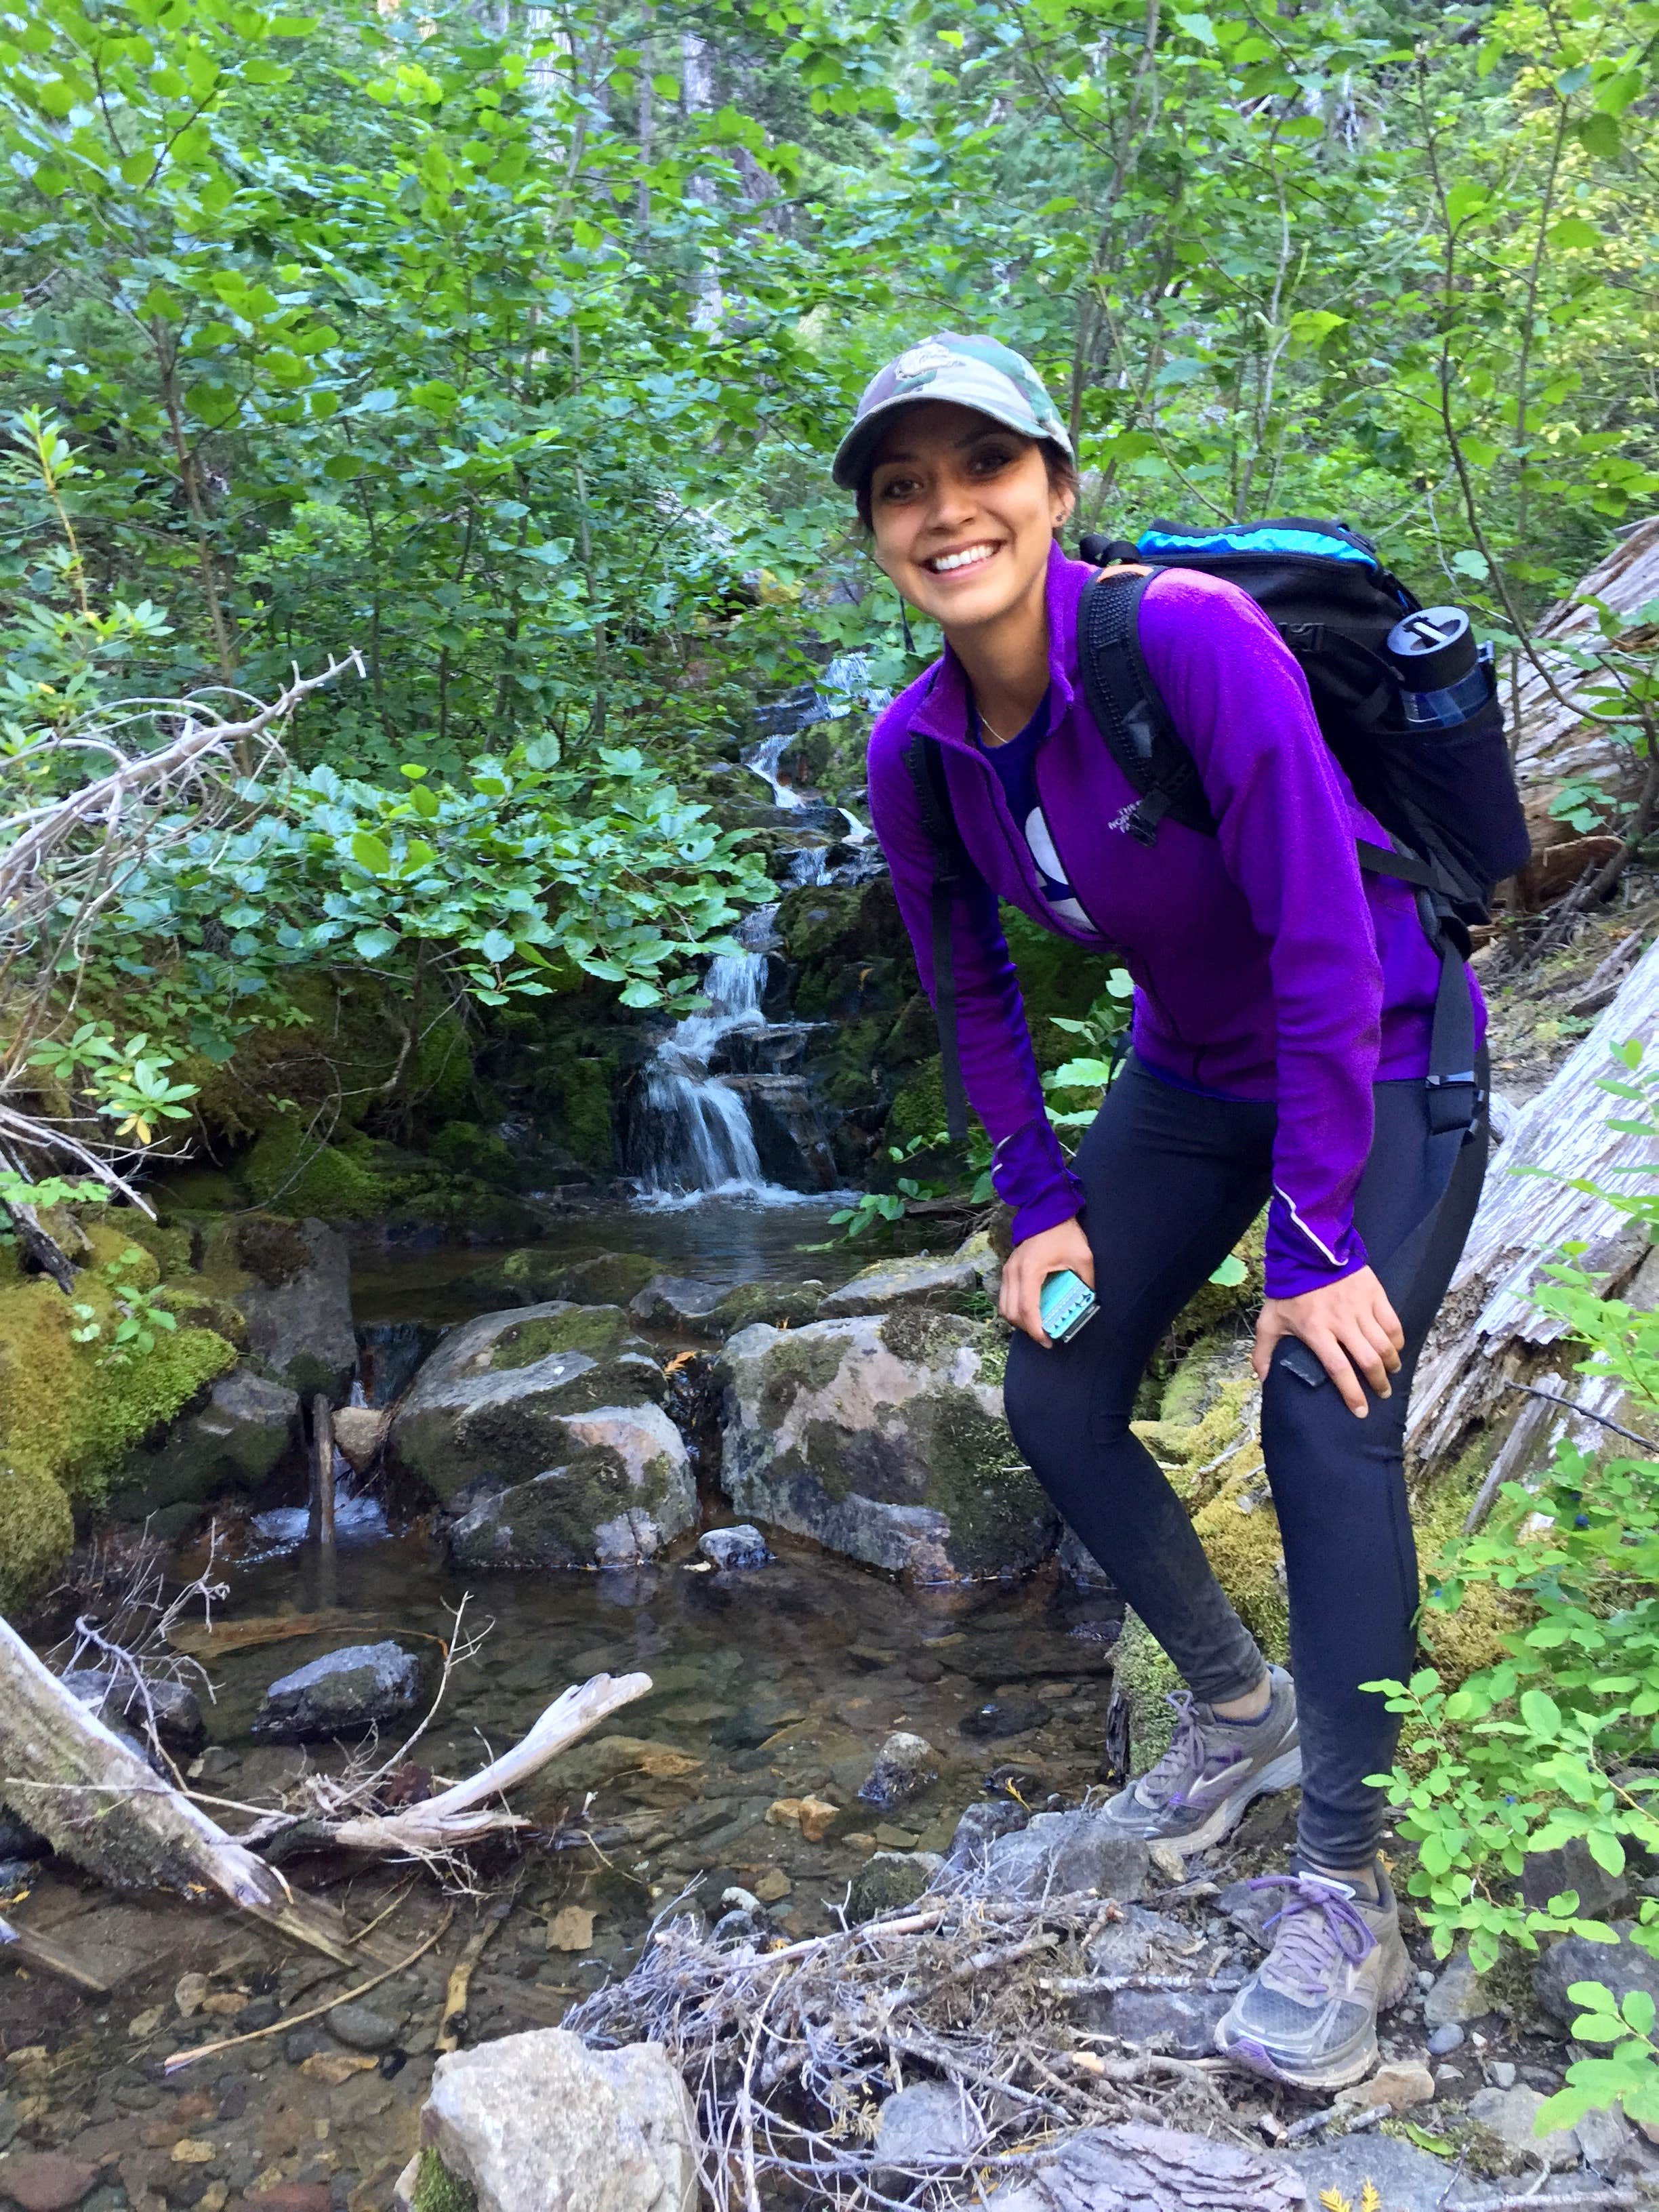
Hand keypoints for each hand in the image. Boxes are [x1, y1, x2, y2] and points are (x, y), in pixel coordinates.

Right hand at [999, 1217, 1094, 1346]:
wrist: (1046, 1211)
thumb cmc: (1064, 1233)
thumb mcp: (1082, 1257)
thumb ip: (1086, 1281)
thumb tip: (1088, 1303)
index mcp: (1030, 1271)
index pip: (1027, 1309)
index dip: (1036, 1330)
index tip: (1048, 1341)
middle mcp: (1013, 1272)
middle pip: (1012, 1313)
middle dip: (1028, 1329)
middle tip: (1046, 1337)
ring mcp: (1007, 1270)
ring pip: (1004, 1307)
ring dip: (1019, 1321)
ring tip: (1038, 1326)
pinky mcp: (1007, 1269)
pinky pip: (1005, 1297)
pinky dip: (1015, 1309)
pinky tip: (1031, 1311)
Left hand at [1252, 1264, 1403, 1417]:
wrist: (1306, 1251)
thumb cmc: (1288, 1290)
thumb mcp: (1269, 1321)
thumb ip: (1264, 1351)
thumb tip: (1263, 1381)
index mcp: (1317, 1331)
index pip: (1339, 1369)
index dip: (1352, 1393)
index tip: (1361, 1411)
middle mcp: (1342, 1322)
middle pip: (1368, 1360)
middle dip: (1378, 1382)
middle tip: (1381, 1393)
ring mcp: (1360, 1307)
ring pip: (1384, 1343)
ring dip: (1391, 1363)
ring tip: (1391, 1373)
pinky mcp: (1374, 1294)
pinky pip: (1393, 1322)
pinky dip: (1397, 1339)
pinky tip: (1395, 1348)